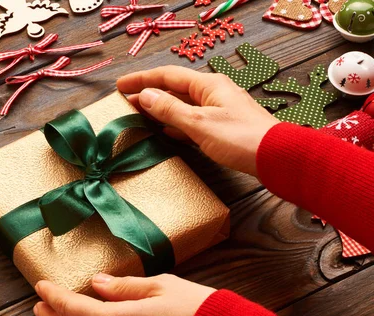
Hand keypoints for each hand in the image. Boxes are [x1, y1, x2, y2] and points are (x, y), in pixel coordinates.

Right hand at [117, 66, 279, 176]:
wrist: (276, 157)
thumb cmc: (239, 138)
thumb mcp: (199, 123)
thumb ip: (170, 110)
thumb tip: (145, 96)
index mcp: (208, 85)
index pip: (167, 76)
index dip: (141, 80)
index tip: (120, 86)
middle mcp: (213, 92)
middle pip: (174, 89)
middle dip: (149, 95)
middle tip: (124, 103)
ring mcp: (219, 110)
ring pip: (182, 105)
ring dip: (160, 110)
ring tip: (139, 116)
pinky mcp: (223, 127)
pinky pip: (191, 120)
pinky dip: (175, 123)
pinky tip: (165, 131)